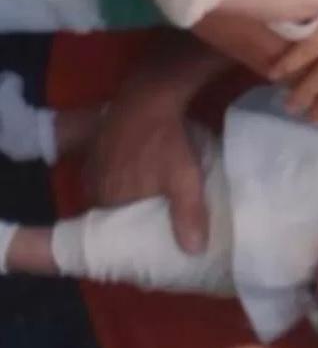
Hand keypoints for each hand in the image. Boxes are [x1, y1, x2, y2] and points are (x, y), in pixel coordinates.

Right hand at [85, 95, 208, 253]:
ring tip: (143, 196)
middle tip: (147, 217)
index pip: (113, 229)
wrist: (150, 94)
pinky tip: (134, 169)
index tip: (143, 237)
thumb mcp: (184, 181)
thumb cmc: (167, 142)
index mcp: (110, 199)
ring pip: (105, 188)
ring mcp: (93, 161)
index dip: (128, 234)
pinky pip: (104, 168)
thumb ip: (188, 217)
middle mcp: (94, 183)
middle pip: (108, 209)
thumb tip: (194, 253)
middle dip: (125, 214)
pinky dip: (117, 173)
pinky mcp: (97, 141)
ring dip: (120, 193)